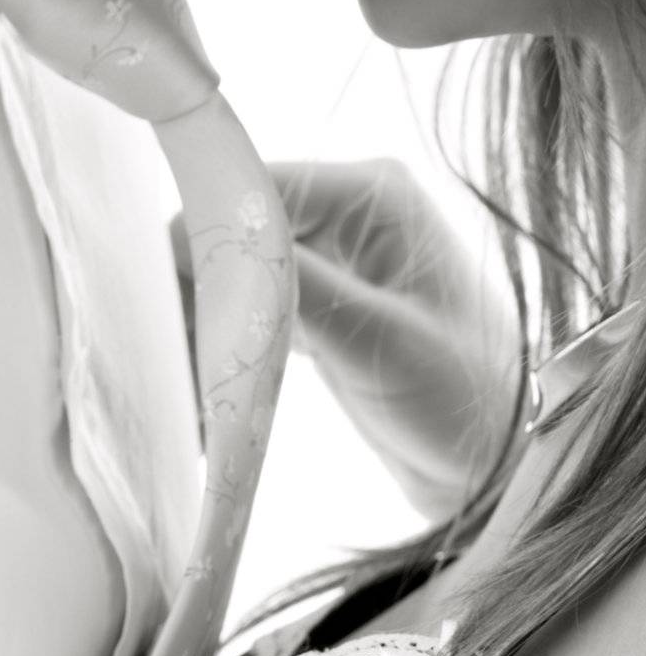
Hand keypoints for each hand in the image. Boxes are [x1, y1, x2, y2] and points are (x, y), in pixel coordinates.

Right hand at [175, 154, 524, 519]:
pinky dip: (223, 345)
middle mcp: (347, 208)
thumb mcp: (382, 339)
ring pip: (235, 270)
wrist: (503, 469)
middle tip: (155, 347)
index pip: (260, 186)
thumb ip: (295, 286)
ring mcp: (332, 253)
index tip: (151, 288)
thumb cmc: (467, 395)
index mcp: (373, 193)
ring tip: (173, 380)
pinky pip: (249, 307)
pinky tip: (198, 390)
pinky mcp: (318, 299)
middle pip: (239, 227)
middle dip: (195, 285)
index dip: (201, 229)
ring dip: (203, 321)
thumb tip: (198, 241)